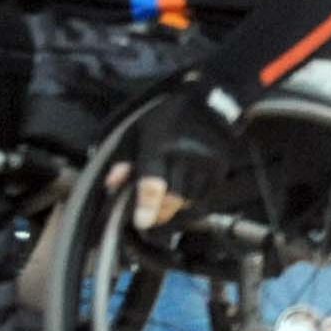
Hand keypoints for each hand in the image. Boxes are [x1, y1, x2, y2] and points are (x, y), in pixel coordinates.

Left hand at [127, 82, 242, 231]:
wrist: (209, 106)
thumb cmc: (165, 119)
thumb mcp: (137, 130)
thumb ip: (124, 158)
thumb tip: (111, 185)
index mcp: (158, 146)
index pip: (152, 182)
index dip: (146, 206)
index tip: (140, 223)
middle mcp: (184, 158)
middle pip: (172, 198)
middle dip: (159, 215)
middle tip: (147, 222)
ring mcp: (205, 166)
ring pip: (188, 202)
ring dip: (174, 212)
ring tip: (162, 214)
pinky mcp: (219, 172)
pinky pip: (203, 199)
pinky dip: (189, 206)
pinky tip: (180, 204)